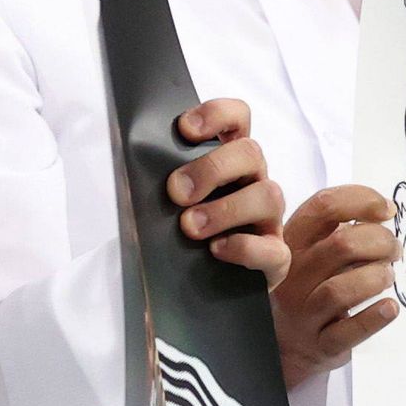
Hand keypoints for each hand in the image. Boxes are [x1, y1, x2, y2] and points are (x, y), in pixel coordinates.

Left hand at [166, 99, 287, 280]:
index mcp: (229, 160)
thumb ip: (161, 184)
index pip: (237, 118)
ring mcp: (268, 220)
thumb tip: (131, 173)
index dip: (216, 115)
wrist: (200, 291)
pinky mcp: (275, 256)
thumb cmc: (182, 236)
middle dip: (212, 168)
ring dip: (226, 208)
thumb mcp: (167, 203)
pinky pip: (272, 248)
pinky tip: (216, 251)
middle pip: (251, 152)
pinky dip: (244, 247)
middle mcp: (253, 182)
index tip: (185, 129)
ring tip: (190, 227)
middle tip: (176, 192)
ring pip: (269, 195)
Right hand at [274, 183, 400, 386]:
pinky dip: (375, 317)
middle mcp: (292, 276)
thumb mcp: (314, 253)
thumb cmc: (311, 289)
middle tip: (394, 250)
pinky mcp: (321, 345)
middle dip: (380, 241)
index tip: (387, 211)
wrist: (288, 347)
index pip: (323, 208)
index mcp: (291, 243)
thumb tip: (384, 213)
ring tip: (388, 276)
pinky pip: (349, 331)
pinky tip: (389, 307)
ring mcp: (303, 313)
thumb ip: (341, 230)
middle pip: (340, 245)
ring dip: (376, 277)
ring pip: (340, 289)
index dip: (361, 201)